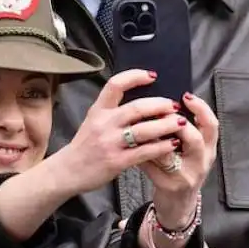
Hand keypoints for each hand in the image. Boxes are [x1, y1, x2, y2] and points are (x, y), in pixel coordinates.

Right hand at [51, 69, 181, 195]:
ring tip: (180, 122)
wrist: (68, 171)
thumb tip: (142, 102)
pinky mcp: (117, 161)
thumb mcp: (93, 121)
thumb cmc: (84, 145)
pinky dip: (161, 146)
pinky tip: (172, 143)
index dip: (135, 77)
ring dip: (166, 125)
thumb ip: (112, 111)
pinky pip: (144, 151)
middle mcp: (104, 123)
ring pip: (144, 130)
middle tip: (174, 105)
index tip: (152, 75)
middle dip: (160, 105)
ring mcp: (110, 143)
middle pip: (137, 108)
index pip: (116, 85)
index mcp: (98, 110)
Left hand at [141, 92, 218, 227]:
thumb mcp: (191, 151)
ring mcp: (186, 176)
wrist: (178, 205)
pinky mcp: (169, 186)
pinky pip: (153, 165)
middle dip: (177, 124)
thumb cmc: (182, 169)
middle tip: (162, 112)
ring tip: (144, 125)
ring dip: (156, 139)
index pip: (211, 125)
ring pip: (171, 154)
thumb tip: (162, 103)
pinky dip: (142, 153)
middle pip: (196, 139)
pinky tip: (134, 146)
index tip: (186, 96)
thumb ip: (182, 130)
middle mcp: (202, 162)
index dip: (200, 108)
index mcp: (208, 148)